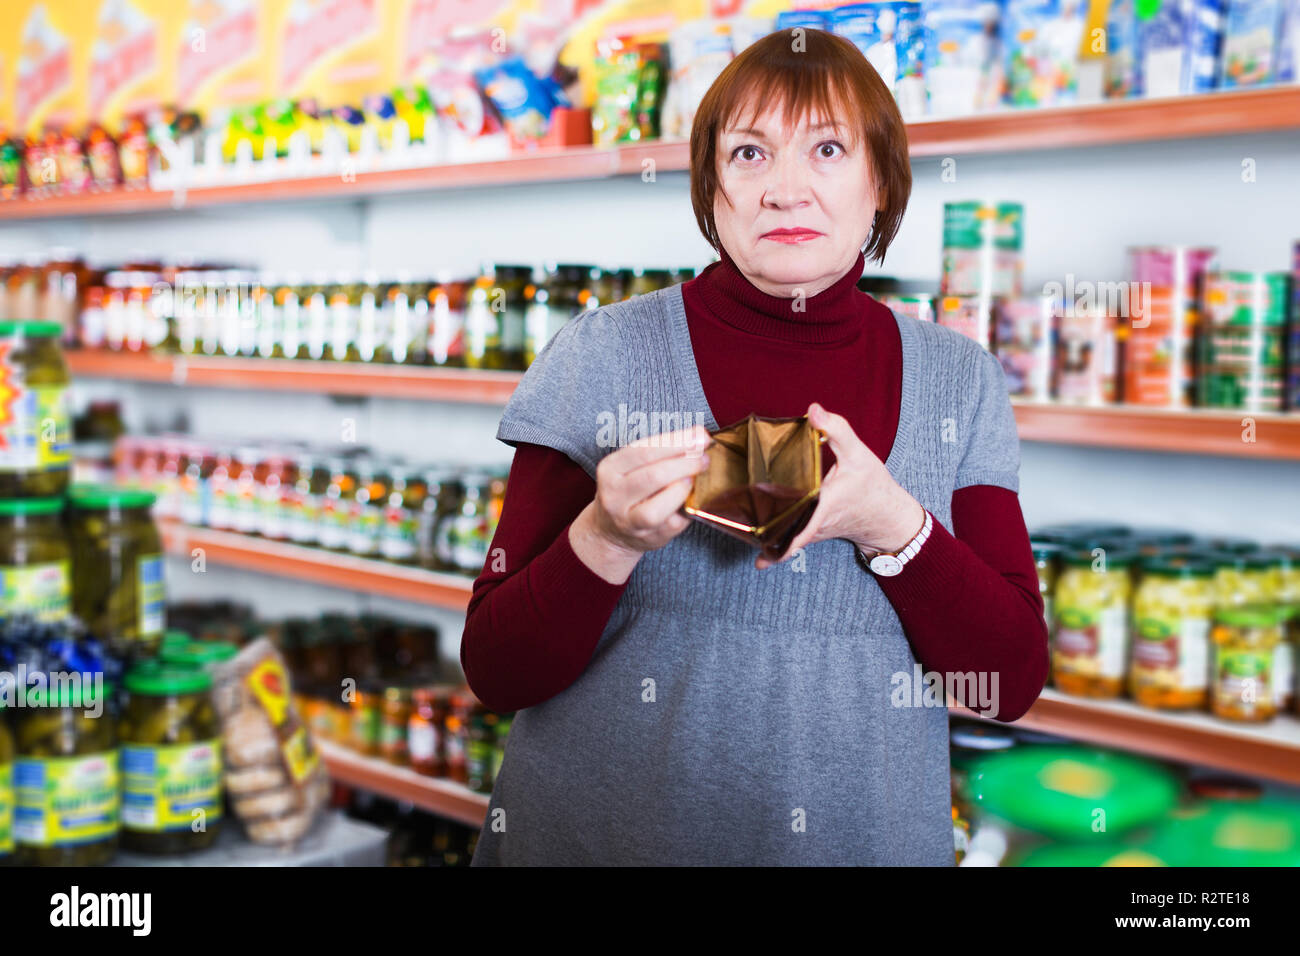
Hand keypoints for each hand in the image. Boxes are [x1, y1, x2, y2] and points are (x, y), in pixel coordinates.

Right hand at [569, 424, 710, 583]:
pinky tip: (692, 497)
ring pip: (658, 507)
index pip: (644, 450)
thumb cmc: (629, 490)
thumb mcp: (633, 465)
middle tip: (704, 458)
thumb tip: (698, 435)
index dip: (676, 441)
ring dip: (683, 488)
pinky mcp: (648, 537)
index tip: (699, 435)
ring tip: (695, 477)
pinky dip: (685, 507)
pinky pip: (672, 523)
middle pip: (654, 476)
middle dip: (685, 463)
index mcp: (610, 469)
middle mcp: (614, 495)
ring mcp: (629, 520)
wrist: (612, 531)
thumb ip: (662, 449)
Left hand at [754, 402, 924, 569]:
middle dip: (756, 532)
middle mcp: (812, 524)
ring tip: (737, 525)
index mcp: (821, 506)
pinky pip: (787, 537)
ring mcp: (810, 533)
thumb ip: (836, 429)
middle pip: (778, 532)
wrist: (886, 516)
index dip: (775, 539)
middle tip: (731, 523)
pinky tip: (757, 545)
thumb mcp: (859, 454)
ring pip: (781, 536)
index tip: (756, 542)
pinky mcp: (810, 533)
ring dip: (762, 533)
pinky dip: (773, 537)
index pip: (795, 527)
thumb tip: (812, 410)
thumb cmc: (873, 487)